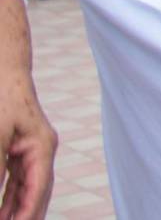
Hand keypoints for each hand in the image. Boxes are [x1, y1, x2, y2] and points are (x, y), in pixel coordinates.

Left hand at [0, 46, 52, 219]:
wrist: (2, 70)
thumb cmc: (1, 99)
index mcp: (42, 147)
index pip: (38, 188)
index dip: (27, 212)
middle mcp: (39, 152)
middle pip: (37, 193)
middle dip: (26, 214)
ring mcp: (29, 152)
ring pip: (25, 190)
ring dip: (14, 209)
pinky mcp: (16, 151)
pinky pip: (15, 182)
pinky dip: (9, 198)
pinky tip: (3, 210)